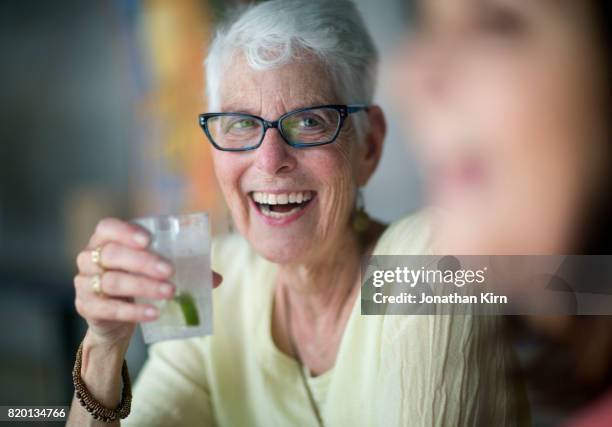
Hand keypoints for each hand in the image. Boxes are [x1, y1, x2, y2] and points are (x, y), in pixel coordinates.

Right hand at [74, 217, 222, 346]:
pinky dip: (133, 311)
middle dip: (144, 262)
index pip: (108, 227)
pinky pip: (109, 308)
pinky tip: (154, 313)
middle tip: (169, 271)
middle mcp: (89, 257)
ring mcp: (84, 282)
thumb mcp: (156, 273)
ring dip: (144, 286)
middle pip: (113, 254)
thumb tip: (217, 278)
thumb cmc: (138, 285)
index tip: (148, 240)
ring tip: (170, 292)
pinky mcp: (86, 306)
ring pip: (112, 281)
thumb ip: (184, 270)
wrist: (115, 320)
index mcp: (105, 240)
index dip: (126, 231)